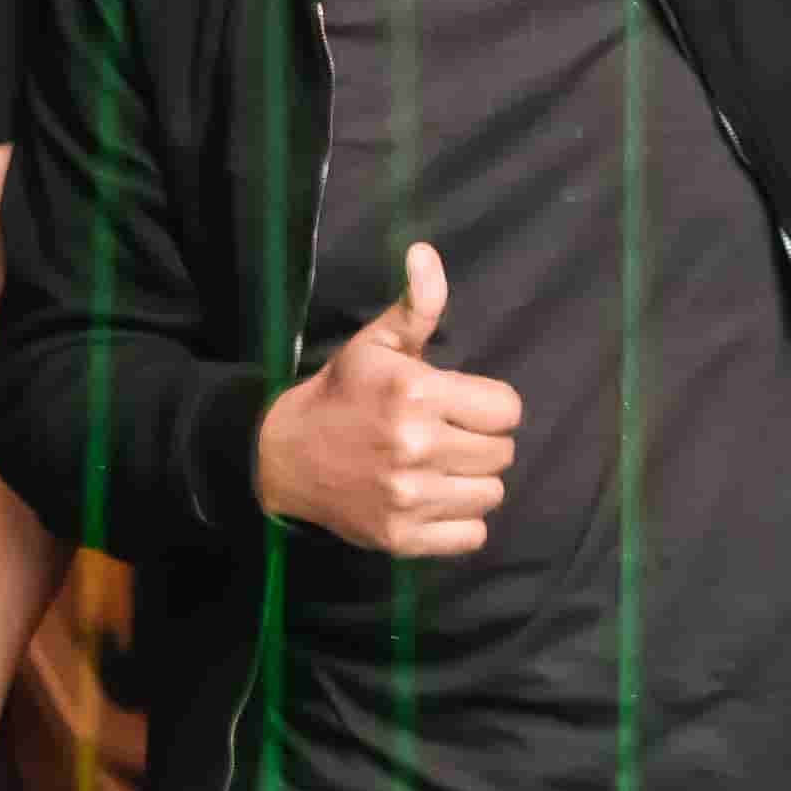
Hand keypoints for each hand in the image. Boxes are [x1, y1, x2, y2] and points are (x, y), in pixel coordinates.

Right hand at [253, 242, 524, 556]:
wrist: (283, 455)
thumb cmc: (342, 394)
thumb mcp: (375, 342)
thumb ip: (416, 305)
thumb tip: (426, 253)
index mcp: (417, 393)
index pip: (507, 409)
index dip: (490, 406)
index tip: (462, 406)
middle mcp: (417, 446)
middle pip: (502, 454)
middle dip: (482, 442)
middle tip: (448, 436)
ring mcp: (409, 497)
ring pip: (491, 495)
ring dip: (473, 482)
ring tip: (441, 468)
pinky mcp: (402, 537)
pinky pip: (472, 535)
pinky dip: (460, 522)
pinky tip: (434, 500)